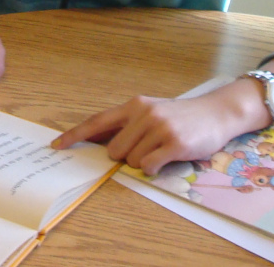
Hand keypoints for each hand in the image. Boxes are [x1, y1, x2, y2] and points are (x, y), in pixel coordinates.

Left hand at [51, 86, 266, 174]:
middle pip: (114, 150)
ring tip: (162, 149)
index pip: (98, 121)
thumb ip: (127, 125)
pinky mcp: (174, 143)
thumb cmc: (180, 117)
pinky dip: (155, 168)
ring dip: (143, 162)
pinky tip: (168, 157)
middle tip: (148, 147)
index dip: (75, 135)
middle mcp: (144, 113)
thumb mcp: (150, 112)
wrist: (217, 113)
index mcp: (134, 105)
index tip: (57, 145)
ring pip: (131, 161)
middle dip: (125, 156)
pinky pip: (148, 166)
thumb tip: (99, 143)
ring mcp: (159, 127)